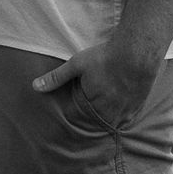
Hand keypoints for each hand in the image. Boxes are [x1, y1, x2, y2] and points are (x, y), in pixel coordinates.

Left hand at [31, 35, 157, 129]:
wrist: (137, 52)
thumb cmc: (106, 57)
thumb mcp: (77, 64)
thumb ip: (56, 77)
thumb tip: (35, 87)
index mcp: (92, 105)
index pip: (78, 117)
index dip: (75, 112)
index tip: (72, 109)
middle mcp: (109, 113)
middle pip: (95, 122)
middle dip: (89, 117)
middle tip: (88, 107)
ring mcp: (125, 111)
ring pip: (111, 122)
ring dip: (105, 117)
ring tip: (101, 109)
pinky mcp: (137, 106)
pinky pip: (126, 118)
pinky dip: (120, 115)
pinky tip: (117, 106)